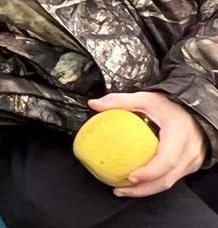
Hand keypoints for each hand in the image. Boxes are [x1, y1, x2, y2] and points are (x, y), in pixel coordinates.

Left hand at [90, 92, 208, 196]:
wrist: (194, 113)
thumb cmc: (170, 106)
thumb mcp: (146, 98)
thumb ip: (120, 101)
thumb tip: (94, 104)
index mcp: (179, 135)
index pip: (167, 159)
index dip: (150, 171)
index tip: (131, 176)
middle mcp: (189, 152)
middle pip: (167, 178)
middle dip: (143, 189)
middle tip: (120, 189)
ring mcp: (191, 162)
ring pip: (169, 182)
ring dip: (146, 190)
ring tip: (123, 190)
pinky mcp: (189, 167)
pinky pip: (171, 179)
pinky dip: (153, 184)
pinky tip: (136, 184)